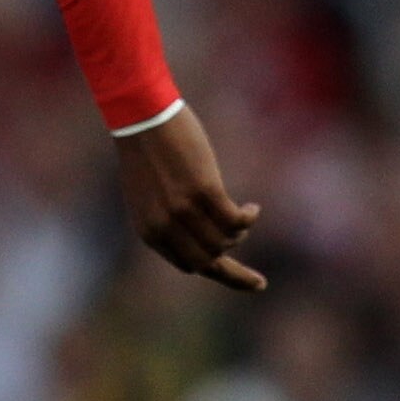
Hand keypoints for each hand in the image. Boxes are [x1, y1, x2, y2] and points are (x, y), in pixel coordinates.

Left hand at [117, 104, 264, 291]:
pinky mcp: (204, 192)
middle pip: (209, 262)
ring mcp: (184, 210)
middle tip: (259, 281)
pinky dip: (248, 217)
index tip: (236, 275)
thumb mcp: (149, 197)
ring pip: (225, 241)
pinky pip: (236, 220)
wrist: (140, 119)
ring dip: (240, 233)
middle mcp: (165, 226)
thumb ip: (167, 220)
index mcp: (149, 231)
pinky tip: (253, 208)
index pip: (187, 265)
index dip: (213, 269)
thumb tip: (197, 240)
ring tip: (244, 214)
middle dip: (235, 273)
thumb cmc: (147, 154)